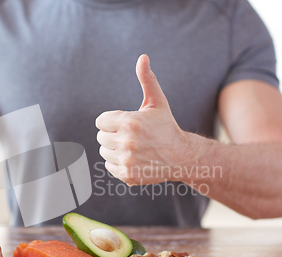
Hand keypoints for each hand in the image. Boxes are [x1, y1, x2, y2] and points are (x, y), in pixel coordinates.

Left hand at [96, 54, 192, 185]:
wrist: (181, 157)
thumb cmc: (166, 126)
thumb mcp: (157, 102)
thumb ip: (147, 79)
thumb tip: (143, 57)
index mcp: (130, 122)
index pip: (101, 121)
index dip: (112, 121)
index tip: (126, 123)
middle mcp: (126, 142)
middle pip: (101, 136)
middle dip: (113, 134)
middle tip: (132, 136)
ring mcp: (126, 160)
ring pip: (104, 151)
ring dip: (114, 148)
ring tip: (133, 147)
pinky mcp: (127, 175)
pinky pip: (109, 165)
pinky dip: (118, 162)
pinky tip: (134, 158)